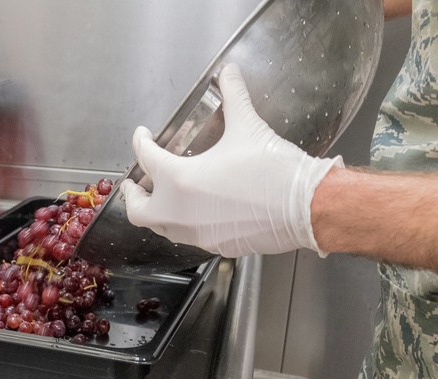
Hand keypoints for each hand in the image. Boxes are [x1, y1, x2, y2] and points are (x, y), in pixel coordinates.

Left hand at [120, 63, 342, 256]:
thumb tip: (229, 74)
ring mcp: (196, 234)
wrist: (304, 208)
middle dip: (134, 196)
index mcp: (178, 180)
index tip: (143, 137)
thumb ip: (233, 98)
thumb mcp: (248, 127)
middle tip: (136, 183)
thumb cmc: (273, 172)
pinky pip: (189, 236)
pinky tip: (197, 211)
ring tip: (164, 197)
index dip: (140, 143)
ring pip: (163, 227)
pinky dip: (184, 224)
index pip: (146, 159)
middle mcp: (179, 212)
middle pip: (138, 211)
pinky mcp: (216, 246)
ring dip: (159, 212)